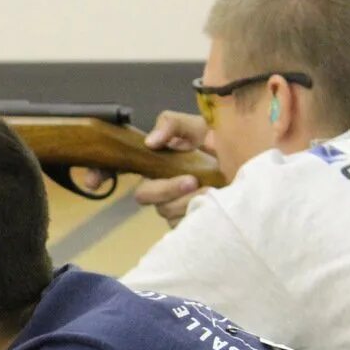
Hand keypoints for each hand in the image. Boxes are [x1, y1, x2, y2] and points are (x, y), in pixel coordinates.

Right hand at [79, 111, 212, 225]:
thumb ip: (172, 124)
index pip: (118, 167)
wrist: (255, 165)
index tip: (94, 182)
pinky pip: (179, 225)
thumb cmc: (225, 144)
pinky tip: (214, 203)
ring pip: (163, 211)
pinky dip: (196, 213)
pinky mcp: (186, 223)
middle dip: (164, 189)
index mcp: (155, 160)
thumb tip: (150, 142)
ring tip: (213, 190)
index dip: (100, 174)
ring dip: (187, 201)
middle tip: (190, 179)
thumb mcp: (198, 126)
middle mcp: (160, 184)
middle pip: (143, 195)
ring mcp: (173, 205)